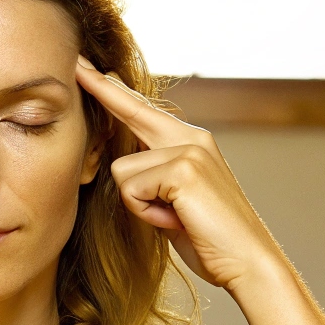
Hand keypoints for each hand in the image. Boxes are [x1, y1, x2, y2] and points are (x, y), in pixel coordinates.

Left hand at [75, 56, 283, 292]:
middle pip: (130, 113)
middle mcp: (192, 137)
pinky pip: (131, 189)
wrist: (247, 262)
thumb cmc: (208, 239)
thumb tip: (122, 167)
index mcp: (192, 142)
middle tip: (77, 62)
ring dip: (138, 204)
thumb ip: (152, 178)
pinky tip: (175, 221)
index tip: (87, 67)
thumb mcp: (173, 202)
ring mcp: (189, 150)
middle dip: (101, 89)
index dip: (112, 90)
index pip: (143, 110)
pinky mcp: (183, 169)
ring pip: (122, 170)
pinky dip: (146, 213)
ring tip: (172, 218)